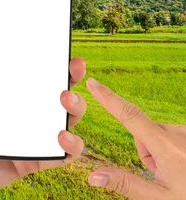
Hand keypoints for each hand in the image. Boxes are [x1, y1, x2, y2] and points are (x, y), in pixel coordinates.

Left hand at [0, 16, 86, 199]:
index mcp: (0, 94)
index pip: (31, 72)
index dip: (49, 59)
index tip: (59, 42)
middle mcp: (17, 113)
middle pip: (55, 94)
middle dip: (72, 78)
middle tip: (73, 67)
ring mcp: (25, 138)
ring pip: (66, 121)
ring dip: (76, 109)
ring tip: (65, 99)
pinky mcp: (29, 162)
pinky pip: (60, 156)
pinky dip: (72, 146)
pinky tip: (61, 134)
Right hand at [86, 78, 185, 198]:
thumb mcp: (158, 198)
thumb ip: (125, 184)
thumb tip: (93, 176)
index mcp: (165, 145)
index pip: (129, 116)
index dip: (108, 98)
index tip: (94, 82)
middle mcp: (179, 133)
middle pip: (144, 133)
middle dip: (146, 152)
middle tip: (163, 177)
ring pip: (160, 136)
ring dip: (161, 153)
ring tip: (178, 175)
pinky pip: (175, 138)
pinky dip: (174, 151)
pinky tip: (184, 168)